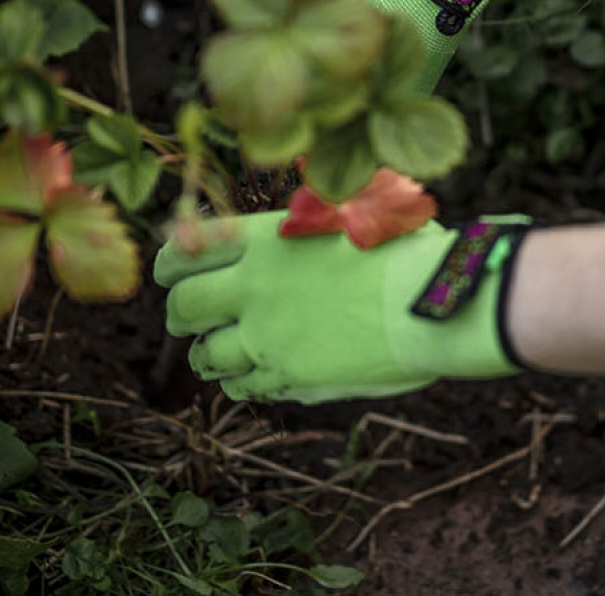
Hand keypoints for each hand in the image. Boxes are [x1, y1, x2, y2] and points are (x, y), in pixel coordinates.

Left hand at [154, 210, 529, 403]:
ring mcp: (268, 337)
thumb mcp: (349, 218)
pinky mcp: (289, 377)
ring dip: (207, 353)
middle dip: (180, 312)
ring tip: (219, 352)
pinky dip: (240, 381)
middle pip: (183, 306)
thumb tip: (284, 231)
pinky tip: (254, 375)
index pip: (187, 248)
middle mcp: (255, 287)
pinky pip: (243, 387)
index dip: (170, 261)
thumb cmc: (405, 250)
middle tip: (188, 316)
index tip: (170, 270)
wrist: (433, 302)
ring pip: (205, 355)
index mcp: (268, 240)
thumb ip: (305, 226)